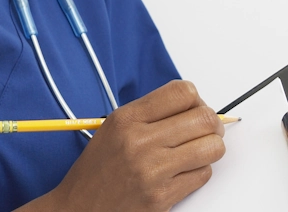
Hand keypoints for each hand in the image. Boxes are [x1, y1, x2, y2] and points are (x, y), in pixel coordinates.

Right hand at [48, 80, 225, 211]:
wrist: (82, 205)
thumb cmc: (99, 166)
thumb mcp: (113, 126)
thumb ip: (149, 113)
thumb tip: (189, 106)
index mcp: (127, 118)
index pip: (181, 93)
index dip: (196, 98)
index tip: (193, 106)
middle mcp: (141, 140)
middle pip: (203, 118)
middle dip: (211, 122)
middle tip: (206, 128)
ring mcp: (154, 170)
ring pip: (212, 148)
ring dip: (211, 147)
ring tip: (198, 148)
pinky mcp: (164, 196)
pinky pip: (203, 175)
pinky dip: (200, 170)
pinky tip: (184, 169)